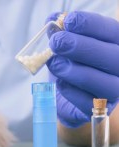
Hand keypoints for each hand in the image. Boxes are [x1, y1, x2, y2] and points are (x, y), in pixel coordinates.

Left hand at [46, 11, 118, 127]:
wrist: (67, 95)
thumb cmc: (70, 64)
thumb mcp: (63, 46)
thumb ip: (60, 32)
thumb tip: (52, 20)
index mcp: (115, 45)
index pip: (111, 31)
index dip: (90, 25)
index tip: (68, 21)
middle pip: (111, 57)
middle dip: (81, 47)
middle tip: (57, 43)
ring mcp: (114, 91)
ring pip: (104, 83)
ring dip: (75, 71)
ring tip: (54, 64)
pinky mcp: (100, 109)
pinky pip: (88, 102)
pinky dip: (71, 91)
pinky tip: (60, 83)